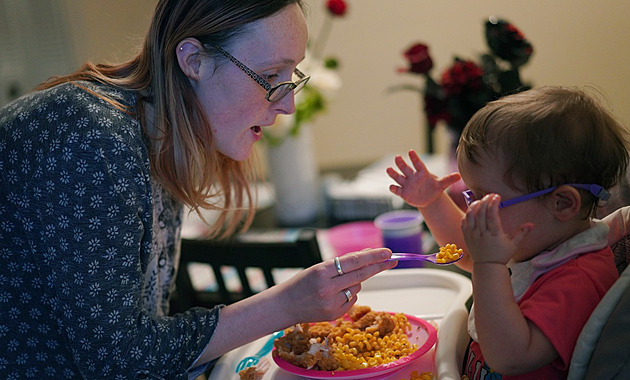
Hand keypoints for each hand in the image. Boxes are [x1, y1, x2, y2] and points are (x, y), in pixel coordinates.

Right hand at [278, 248, 395, 323]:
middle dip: (378, 266)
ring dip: (354, 282)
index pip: (353, 262)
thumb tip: (367, 255)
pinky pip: (352, 299)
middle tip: (393, 260)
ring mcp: (332, 303)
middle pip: (361, 275)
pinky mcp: (336, 314)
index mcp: (321, 272)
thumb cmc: (301, 283)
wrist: (284, 306)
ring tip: (334, 285)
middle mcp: (327, 288)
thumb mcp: (318, 268)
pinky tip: (332, 296)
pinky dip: (348, 294)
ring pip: (357, 287)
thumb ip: (342, 263)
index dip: (372, 256)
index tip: (387, 252)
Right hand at [387, 149, 460, 208]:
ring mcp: (407, 184)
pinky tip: (392, 187)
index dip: (414, 158)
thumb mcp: (441, 185)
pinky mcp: (403, 192)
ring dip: (393, 173)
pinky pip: (397, 190)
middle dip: (401, 163)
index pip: (418, 164)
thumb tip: (459, 175)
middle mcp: (412, 177)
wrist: (428, 198)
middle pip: (405, 168)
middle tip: (397, 157)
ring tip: (388, 169)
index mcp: (422, 173)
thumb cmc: (434, 189)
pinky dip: (394, 188)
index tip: (411, 151)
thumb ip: (448, 180)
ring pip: (398, 177)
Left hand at [461, 194, 531, 264]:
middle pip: (481, 212)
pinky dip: (468, 213)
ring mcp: (472, 235)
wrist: (487, 267)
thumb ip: (522, 233)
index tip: (497, 196)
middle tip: (491, 195)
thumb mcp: (514, 245)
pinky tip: (473, 209)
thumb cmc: (501, 255)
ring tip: (481, 200)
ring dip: (475, 205)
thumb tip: (532, 224)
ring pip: (470, 215)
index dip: (493, 204)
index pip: (492, 215)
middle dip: (485, 201)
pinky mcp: (466, 236)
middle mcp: (482, 234)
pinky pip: (464, 221)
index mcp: (494, 235)